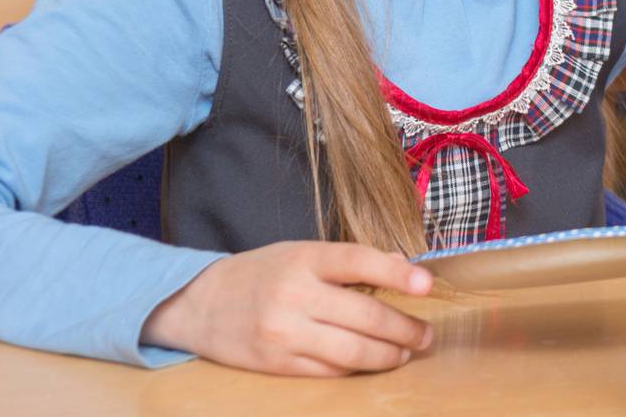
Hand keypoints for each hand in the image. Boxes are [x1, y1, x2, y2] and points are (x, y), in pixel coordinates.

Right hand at [141, 241, 433, 375]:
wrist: (198, 304)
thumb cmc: (261, 273)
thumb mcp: (301, 253)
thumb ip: (348, 261)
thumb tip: (402, 267)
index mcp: (303, 258)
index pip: (359, 261)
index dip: (397, 274)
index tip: (427, 284)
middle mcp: (294, 294)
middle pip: (365, 316)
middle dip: (405, 328)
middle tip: (426, 334)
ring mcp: (284, 332)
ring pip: (352, 351)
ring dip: (388, 355)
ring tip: (406, 352)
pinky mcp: (277, 363)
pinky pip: (330, 370)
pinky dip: (357, 368)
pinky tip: (371, 362)